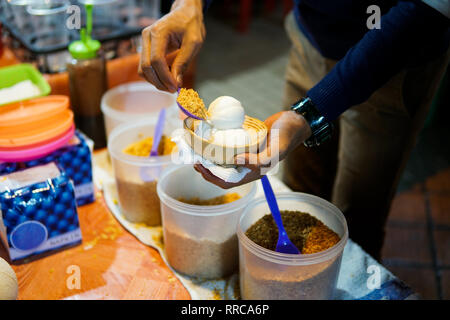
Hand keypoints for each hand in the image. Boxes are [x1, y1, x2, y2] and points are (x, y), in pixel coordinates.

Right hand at [139, 0, 204, 91]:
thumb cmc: (190, 25)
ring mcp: (144, 42)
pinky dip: (154, 76)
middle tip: (173, 90)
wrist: (185, 13)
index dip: (165, 77)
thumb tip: (176, 82)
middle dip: (159, 82)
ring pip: (143, 69)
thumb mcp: (193, 43)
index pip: (156, 60)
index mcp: (158, 32)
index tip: (175, 87)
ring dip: (155, 81)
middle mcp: (147, 36)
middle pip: (146, 67)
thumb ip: (183, 62)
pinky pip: (145, 67)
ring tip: (171, 84)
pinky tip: (167, 77)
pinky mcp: (146, 48)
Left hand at [194, 111, 311, 188]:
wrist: (294, 121)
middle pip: (222, 173)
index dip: (211, 178)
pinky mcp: (245, 143)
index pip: (228, 182)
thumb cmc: (286, 137)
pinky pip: (228, 147)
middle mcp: (248, 165)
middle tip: (194, 158)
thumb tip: (235, 161)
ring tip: (198, 150)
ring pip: (223, 160)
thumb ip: (258, 160)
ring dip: (209, 157)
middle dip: (206, 168)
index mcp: (254, 172)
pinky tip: (210, 138)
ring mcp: (246, 154)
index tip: (199, 167)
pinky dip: (218, 145)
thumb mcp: (275, 150)